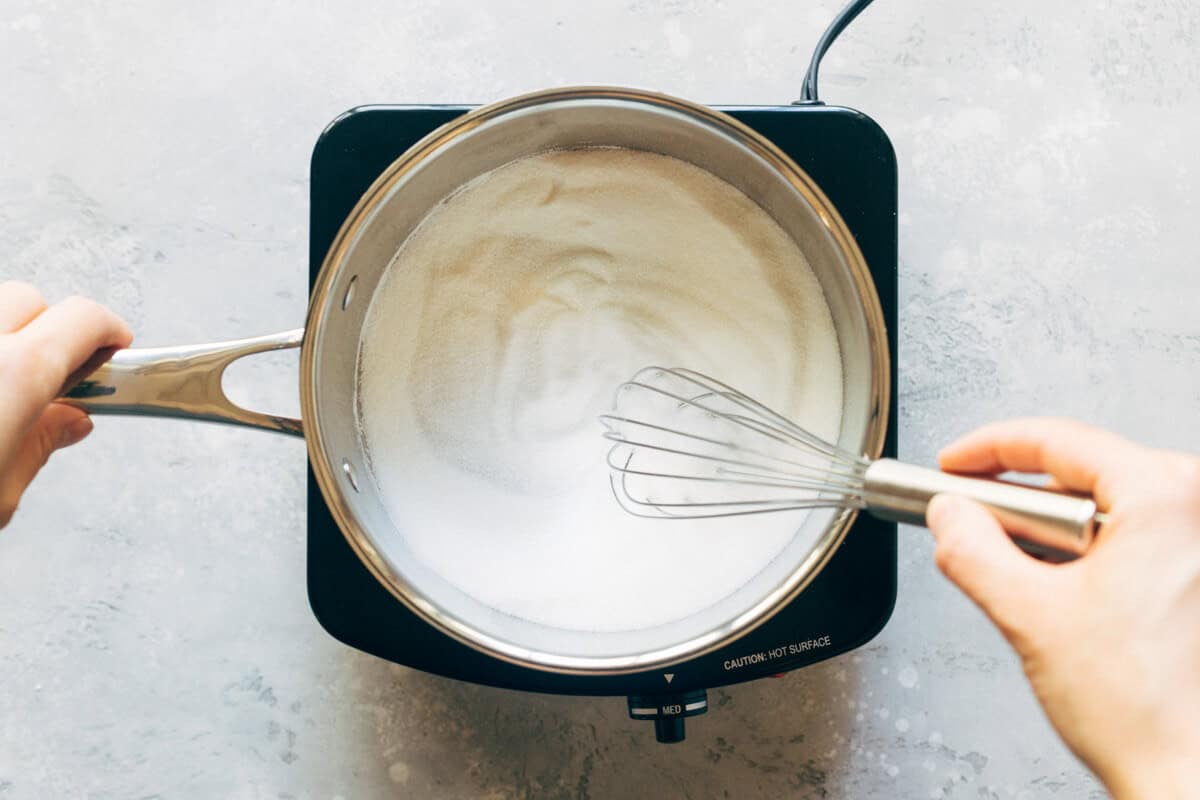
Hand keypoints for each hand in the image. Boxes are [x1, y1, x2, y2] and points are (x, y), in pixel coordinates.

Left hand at [0, 281, 131, 528]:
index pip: (84, 317)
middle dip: (48, 327)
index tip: (119, 349)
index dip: (110, 331)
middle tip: (58, 374)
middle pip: (28, 299)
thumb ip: (40, 445)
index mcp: (15, 374)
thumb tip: (69, 421)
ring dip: (5, 337)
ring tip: (6, 386)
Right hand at [925, 418, 1199, 798]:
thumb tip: (949, 513)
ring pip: (1105, 507)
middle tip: (972, 527)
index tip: (951, 465)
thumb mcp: (1028, 616)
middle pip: (1081, 471)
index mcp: (1167, 496)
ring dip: (1051, 537)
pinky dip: (1087, 556)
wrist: (1190, 776)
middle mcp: (1198, 509)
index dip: (987, 449)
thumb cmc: (1147, 712)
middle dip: (1018, 504)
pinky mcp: (1198, 573)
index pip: (1057, 440)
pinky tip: (1066, 596)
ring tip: (1031, 584)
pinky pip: (1133, 537)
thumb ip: (972, 549)